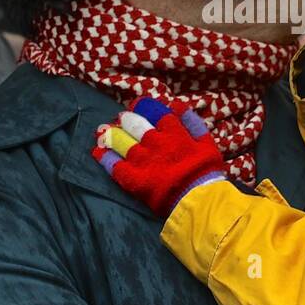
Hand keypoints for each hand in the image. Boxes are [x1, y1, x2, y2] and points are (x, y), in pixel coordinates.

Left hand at [91, 97, 227, 218]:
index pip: (155, 112)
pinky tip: (96, 152)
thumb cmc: (206, 171)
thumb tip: (177, 105)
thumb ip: (192, 122)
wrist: (199, 199)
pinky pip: (115, 166)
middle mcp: (155, 142)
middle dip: (126, 119)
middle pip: (135, 124)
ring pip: (122, 142)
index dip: (144, 106)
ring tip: (103, 132)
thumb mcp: (207, 142)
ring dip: (112, 135)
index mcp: (173, 132)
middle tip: (121, 118)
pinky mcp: (134, 179)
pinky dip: (105, 157)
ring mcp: (142, 160)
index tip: (138, 104)